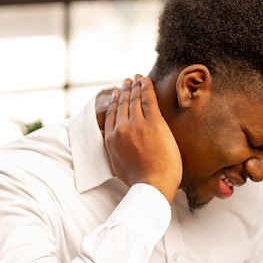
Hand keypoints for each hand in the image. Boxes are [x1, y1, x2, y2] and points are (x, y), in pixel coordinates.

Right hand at [104, 75, 182, 203]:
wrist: (152, 185)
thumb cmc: (139, 181)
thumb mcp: (117, 166)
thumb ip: (113, 152)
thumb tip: (109, 142)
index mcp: (111, 140)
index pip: (112, 115)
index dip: (115, 102)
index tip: (117, 93)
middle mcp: (121, 129)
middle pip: (123, 104)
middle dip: (125, 90)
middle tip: (128, 81)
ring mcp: (137, 124)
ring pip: (135, 99)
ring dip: (135, 85)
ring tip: (137, 78)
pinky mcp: (154, 123)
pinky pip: (148, 99)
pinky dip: (146, 87)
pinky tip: (146, 80)